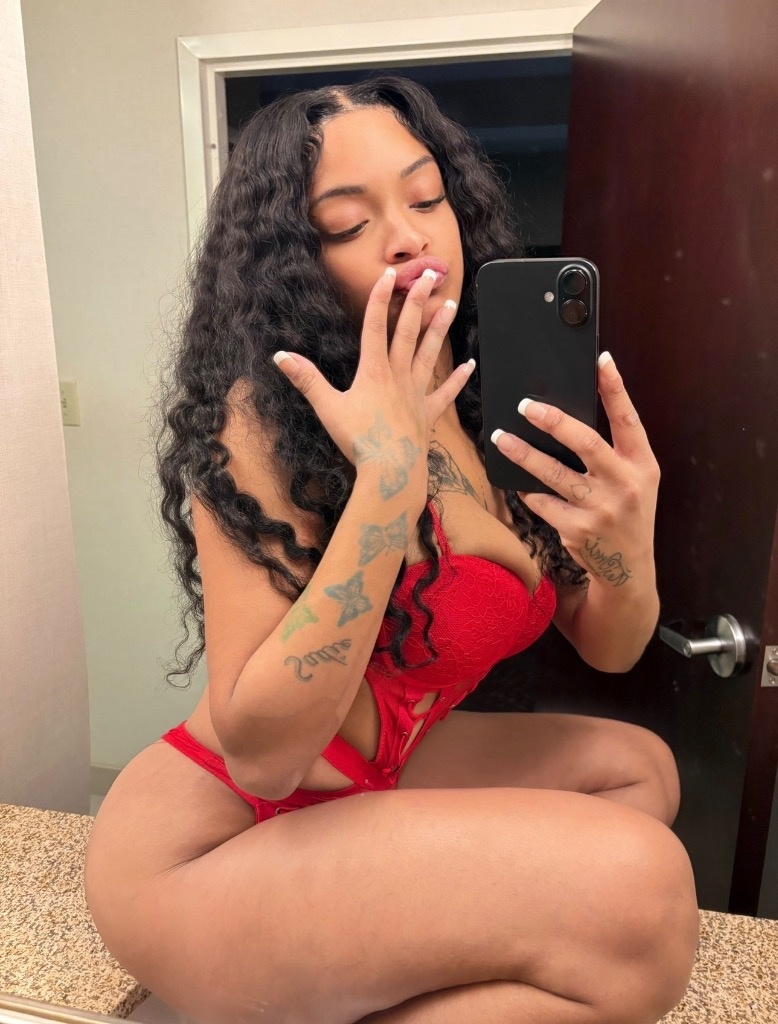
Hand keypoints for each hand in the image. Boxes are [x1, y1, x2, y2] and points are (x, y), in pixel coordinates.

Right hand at [273, 267, 473, 500]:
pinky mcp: (428, 413)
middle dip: (417, 301)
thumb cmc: (359, 440)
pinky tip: (469, 364)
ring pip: (429, 354)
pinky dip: (458, 379)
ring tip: (450, 306)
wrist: (391, 469)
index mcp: (373, 371)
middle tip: (429, 276)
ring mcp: (416, 393)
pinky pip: (446, 393)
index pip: (375, 326)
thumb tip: (280, 356)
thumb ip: (306, 379)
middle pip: (408, 332)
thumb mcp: (327, 408)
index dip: (380, 298)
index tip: (388, 275)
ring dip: (438, 329)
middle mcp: (398, 375)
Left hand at [491, 352, 659, 587]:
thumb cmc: (627, 512)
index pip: (629, 419)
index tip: (600, 360)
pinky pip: (542, 502)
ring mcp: (601, 509)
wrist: (628, 569)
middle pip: (586, 443)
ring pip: (554, 474)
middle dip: (553, 421)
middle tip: (525, 406)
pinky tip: (516, 480)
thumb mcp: (635, 480)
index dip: (615, 388)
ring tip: (501, 438)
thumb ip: (613, 451)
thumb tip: (567, 416)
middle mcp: (626, 484)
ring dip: (523, 454)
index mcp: (643, 464)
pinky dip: (527, 490)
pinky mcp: (577, 530)